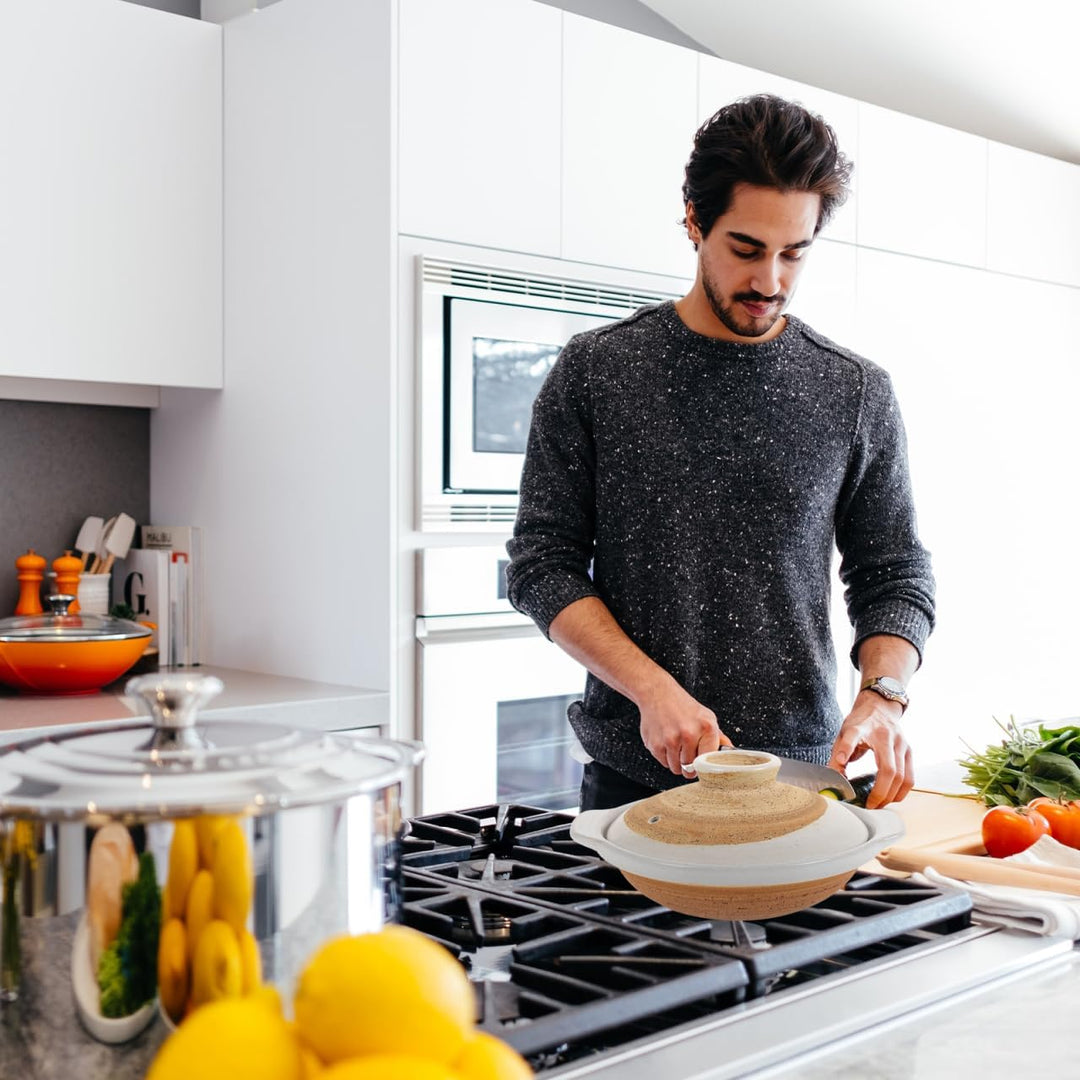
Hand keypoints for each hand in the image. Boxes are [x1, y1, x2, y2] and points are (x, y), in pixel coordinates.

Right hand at [638, 681, 731, 776]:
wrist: (657, 693)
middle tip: (687, 754)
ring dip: (677, 763)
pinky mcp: (656, 744)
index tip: (703, 767)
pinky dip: (665, 757)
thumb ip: (718, 737)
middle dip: (690, 766)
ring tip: (676, 747)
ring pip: (676, 768)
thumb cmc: (681, 705)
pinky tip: (666, 743)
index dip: (706, 766)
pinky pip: (664, 763)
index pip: (710, 761)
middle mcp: (689, 734)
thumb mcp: (705, 716)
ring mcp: (671, 740)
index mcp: (706, 727)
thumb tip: (730, 751)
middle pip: (692, 768)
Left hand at [827, 692, 912, 808]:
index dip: (845, 749)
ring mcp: (901, 744)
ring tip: (879, 804)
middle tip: (869, 805)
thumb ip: (838, 753)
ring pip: (903, 777)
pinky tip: (891, 796)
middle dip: (880, 793)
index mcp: (863, 728)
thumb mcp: (844, 732)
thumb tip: (834, 780)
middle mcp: (886, 736)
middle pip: (889, 770)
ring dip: (892, 795)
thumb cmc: (861, 722)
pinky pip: (910, 777)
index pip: (852, 736)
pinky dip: (901, 791)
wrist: (880, 706)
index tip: (839, 761)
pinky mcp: (910, 751)